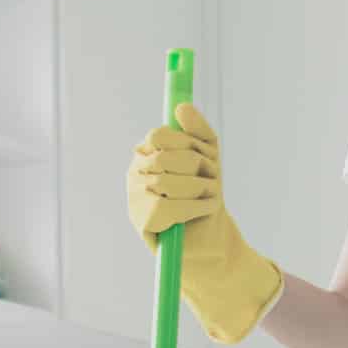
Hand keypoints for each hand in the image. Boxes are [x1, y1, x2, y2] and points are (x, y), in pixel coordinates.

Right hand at [126, 101, 284, 343]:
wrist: (210, 239)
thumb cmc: (207, 195)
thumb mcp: (210, 156)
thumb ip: (197, 130)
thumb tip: (180, 107)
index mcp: (147, 152)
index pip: (160, 135)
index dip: (188, 145)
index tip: (206, 158)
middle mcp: (135, 172)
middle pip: (166, 157)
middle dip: (198, 167)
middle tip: (212, 180)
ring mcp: (134, 197)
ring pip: (167, 181)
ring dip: (200, 188)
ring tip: (209, 196)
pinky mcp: (141, 221)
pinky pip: (167, 206)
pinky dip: (194, 207)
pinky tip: (205, 210)